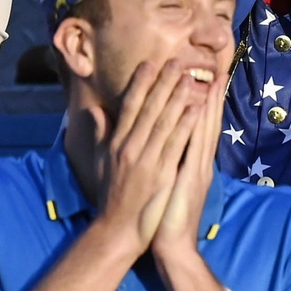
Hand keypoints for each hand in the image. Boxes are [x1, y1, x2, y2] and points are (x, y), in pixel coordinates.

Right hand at [93, 61, 204, 254]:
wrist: (117, 229)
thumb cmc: (112, 195)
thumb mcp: (101, 162)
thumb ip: (100, 134)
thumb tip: (93, 110)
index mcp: (117, 142)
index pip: (129, 106)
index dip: (140, 83)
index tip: (149, 63)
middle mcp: (130, 147)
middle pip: (149, 109)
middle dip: (162, 83)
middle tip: (176, 62)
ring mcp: (146, 160)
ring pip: (164, 122)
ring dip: (177, 98)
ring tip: (190, 78)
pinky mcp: (161, 173)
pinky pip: (176, 144)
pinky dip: (186, 124)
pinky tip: (196, 109)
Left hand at [151, 69, 224, 261]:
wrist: (173, 247)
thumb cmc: (165, 218)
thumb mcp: (167, 185)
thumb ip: (168, 164)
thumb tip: (163, 146)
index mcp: (193, 163)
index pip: (198, 128)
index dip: (203, 104)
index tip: (205, 81)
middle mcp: (199, 162)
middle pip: (206, 123)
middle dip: (211, 97)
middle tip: (216, 70)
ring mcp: (198, 169)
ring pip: (204, 130)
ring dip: (208, 104)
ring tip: (212, 80)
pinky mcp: (191, 177)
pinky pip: (195, 146)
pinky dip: (198, 126)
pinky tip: (198, 108)